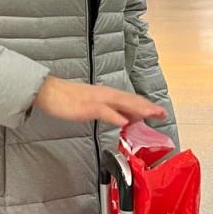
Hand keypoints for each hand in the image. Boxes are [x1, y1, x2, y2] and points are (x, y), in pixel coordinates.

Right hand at [34, 76, 166, 126]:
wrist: (50, 91)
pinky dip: (115, 116)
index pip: (131, 100)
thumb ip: (111, 110)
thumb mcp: (94, 105)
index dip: (146, 105)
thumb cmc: (69, 99)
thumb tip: (126, 118)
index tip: (160, 112)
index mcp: (107, 94)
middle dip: (148, 107)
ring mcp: (97, 100)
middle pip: (131, 100)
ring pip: (122, 103)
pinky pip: (104, 111)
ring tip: (151, 114)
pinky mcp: (87, 106)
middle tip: (162, 113)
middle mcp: (106, 94)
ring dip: (138, 109)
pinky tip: (124, 121)